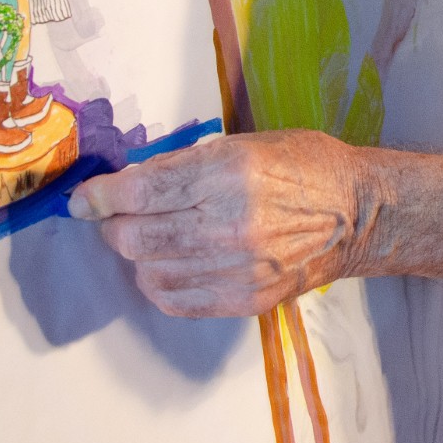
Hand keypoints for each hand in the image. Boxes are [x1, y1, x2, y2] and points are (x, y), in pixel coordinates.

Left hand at [68, 130, 364, 317]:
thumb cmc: (303, 166)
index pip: (140, 191)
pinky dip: (157, 282)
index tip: (83, 199)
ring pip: (148, 270)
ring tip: (154, 237)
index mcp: (230, 171)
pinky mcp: (244, 299)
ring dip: (137, 253)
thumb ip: (185, 163)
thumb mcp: (245, 143)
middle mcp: (231, 222)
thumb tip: (127, 181)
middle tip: (119, 215)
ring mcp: (238, 266)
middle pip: (134, 235)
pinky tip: (169, 263)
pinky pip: (173, 299)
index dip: (99, 197)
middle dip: (113, 224)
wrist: (358, 214)